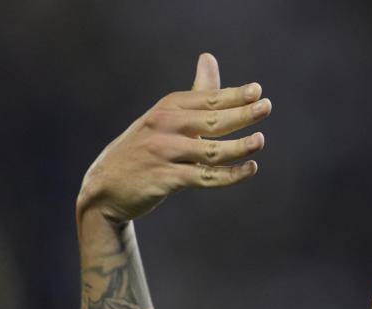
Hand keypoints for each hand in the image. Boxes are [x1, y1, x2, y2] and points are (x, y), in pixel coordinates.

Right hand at [77, 53, 271, 224]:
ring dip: (238, 146)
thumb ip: (195, 94)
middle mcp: (164, 126)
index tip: (257, 91)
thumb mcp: (165, 118)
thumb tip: (209, 57)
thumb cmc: (144, 150)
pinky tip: (249, 169)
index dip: (233, 95)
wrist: (106, 188)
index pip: (206, 98)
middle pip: (210, 119)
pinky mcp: (165, 180)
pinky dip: (230, 175)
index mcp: (167, 108)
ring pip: (210, 150)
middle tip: (266, 107)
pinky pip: (205, 177)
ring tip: (259, 141)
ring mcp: (164, 153)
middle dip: (241, 113)